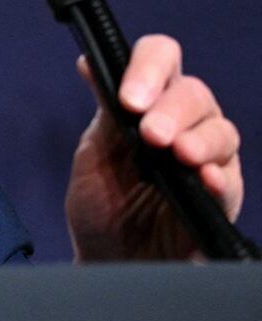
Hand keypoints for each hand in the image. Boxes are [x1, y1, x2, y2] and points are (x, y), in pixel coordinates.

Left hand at [65, 34, 243, 259]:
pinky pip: (230, 181)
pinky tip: (202, 177)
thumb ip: (104, 112)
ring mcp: (206, 160)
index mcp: (150, 104)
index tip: (128, 97)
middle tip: (149, 133)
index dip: (149, 67)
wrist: (106, 260)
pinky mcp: (221, 200)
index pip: (162, 60)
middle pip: (195, 94)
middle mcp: (185, 124)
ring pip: (221, 131)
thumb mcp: (95, 154)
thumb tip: (90, 61)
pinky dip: (217, 176)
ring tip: (177, 153)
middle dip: (171, 109)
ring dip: (198, 137)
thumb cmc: (102, 205)